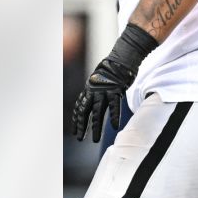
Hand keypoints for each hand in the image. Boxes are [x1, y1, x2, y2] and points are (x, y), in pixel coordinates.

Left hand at [73, 24, 155, 142]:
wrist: (122, 57)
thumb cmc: (115, 68)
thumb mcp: (102, 80)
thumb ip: (99, 89)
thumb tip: (98, 97)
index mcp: (89, 89)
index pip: (79, 106)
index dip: (77, 119)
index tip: (75, 130)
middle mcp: (94, 91)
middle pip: (85, 112)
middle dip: (81, 126)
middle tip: (80, 138)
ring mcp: (104, 91)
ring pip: (97, 113)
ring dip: (95, 127)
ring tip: (94, 140)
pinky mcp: (115, 91)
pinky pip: (114, 106)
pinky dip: (114, 117)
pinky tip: (114, 127)